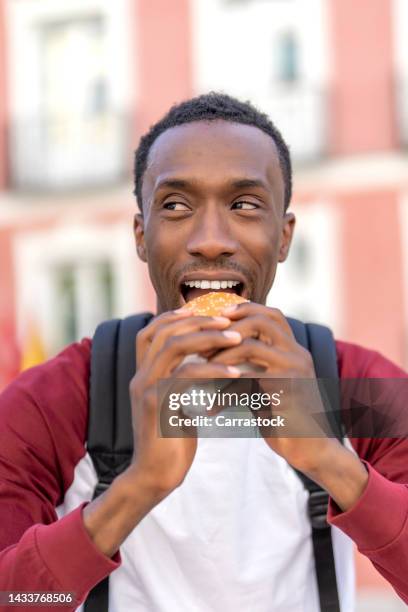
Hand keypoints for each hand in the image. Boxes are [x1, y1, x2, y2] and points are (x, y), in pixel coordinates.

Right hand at [126, 308, 241, 501]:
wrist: (154, 478)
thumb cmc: (169, 443)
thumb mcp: (173, 406)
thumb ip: (178, 383)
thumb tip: (200, 366)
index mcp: (143, 374)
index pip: (150, 331)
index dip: (174, 316)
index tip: (203, 310)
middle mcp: (140, 376)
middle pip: (163, 331)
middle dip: (196, 320)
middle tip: (227, 319)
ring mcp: (147, 388)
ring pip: (174, 346)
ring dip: (208, 337)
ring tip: (237, 338)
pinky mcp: (159, 404)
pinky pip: (187, 375)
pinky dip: (214, 369)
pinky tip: (236, 372)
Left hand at [210, 302, 340, 474]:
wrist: (312, 450)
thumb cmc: (285, 417)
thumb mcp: (273, 384)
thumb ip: (257, 365)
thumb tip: (221, 349)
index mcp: (295, 351)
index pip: (273, 315)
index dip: (245, 310)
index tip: (218, 316)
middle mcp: (298, 356)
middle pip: (263, 322)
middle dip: (229, 330)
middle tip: (205, 346)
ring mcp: (295, 374)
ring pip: (252, 347)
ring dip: (222, 357)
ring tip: (202, 372)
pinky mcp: (286, 395)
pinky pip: (246, 385)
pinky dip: (224, 396)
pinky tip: (210, 410)